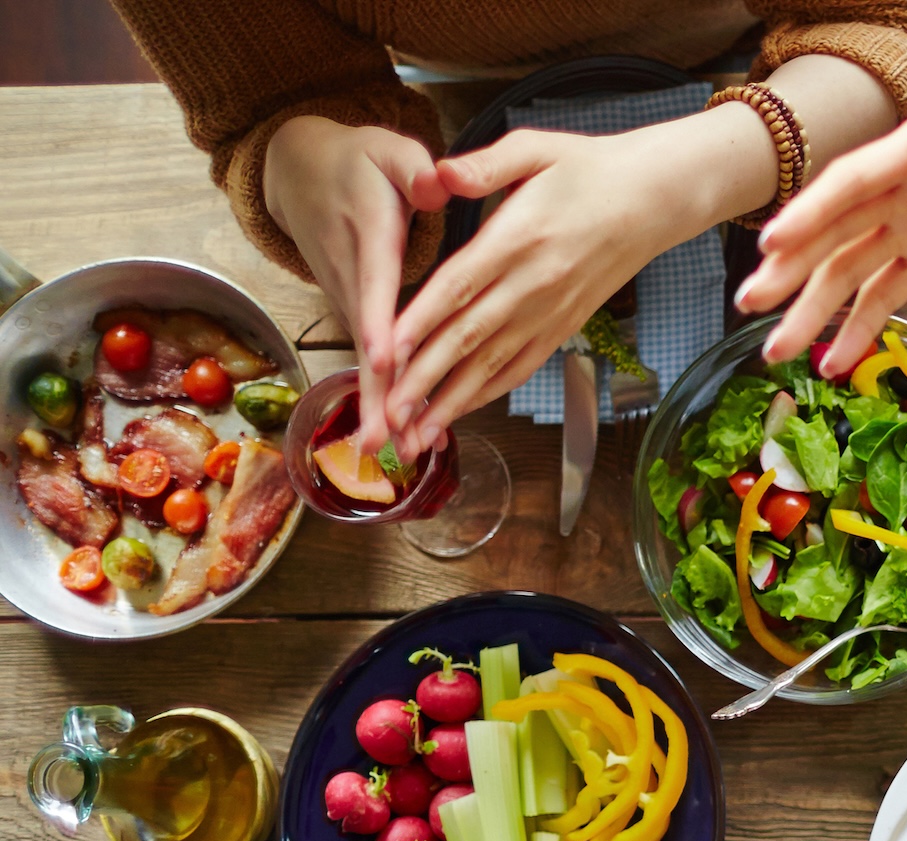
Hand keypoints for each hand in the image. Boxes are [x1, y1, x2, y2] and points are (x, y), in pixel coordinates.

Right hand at [259, 116, 446, 456]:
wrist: (296, 167)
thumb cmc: (357, 158)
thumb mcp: (388, 149)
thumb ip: (415, 169)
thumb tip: (437, 186)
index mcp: (369, 234)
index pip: (377, 284)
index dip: (382, 323)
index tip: (388, 359)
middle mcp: (353, 274)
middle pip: (366, 339)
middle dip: (374, 391)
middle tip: (381, 441)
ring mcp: (348, 294)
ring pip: (366, 355)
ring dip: (376, 403)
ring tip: (388, 453)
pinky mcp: (351, 306)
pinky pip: (369, 353)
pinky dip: (379, 391)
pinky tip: (397, 431)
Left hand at [386, 120, 728, 462]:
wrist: (653, 199)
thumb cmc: (590, 169)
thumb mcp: (536, 147)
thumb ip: (485, 163)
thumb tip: (440, 173)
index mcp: (520, 237)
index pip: (460, 285)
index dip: (422, 320)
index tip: (387, 350)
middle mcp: (535, 283)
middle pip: (470, 337)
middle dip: (426, 379)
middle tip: (390, 413)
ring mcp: (551, 311)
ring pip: (493, 363)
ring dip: (453, 400)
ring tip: (418, 433)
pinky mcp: (564, 325)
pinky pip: (522, 365)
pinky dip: (490, 391)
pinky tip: (462, 411)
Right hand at [740, 62, 906, 375]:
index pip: (850, 182)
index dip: (810, 211)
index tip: (772, 241)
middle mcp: (895, 190)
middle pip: (833, 232)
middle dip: (790, 269)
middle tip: (750, 304)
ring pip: (848, 270)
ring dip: (813, 309)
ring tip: (777, 351)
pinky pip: (889, 294)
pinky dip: (862, 327)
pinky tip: (835, 362)